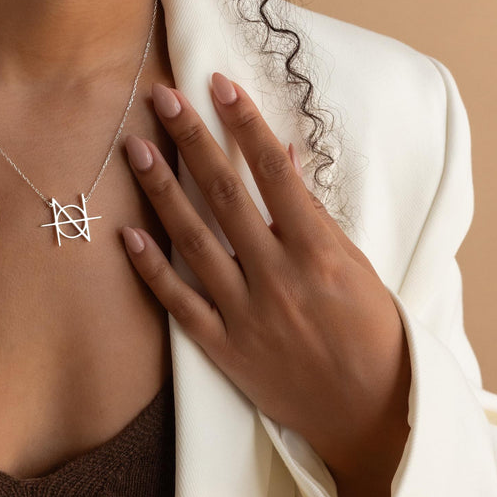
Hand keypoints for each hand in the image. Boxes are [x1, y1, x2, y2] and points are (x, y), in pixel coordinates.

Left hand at [122, 75, 409, 496]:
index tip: (219, 84)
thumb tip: (280, 155)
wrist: (369, 413)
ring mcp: (246, 313)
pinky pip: (179, 303)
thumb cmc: (370, 329)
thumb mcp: (354, 264)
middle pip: (224, 196)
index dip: (244, 124)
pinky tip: (126, 235)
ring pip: (192, 242)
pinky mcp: (223, 346)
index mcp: (317, 251)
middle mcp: (277, 276)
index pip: (273, 173)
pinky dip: (151, 270)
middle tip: (162, 98)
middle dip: (191, 141)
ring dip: (160, 192)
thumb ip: (312, 211)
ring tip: (135, 148)